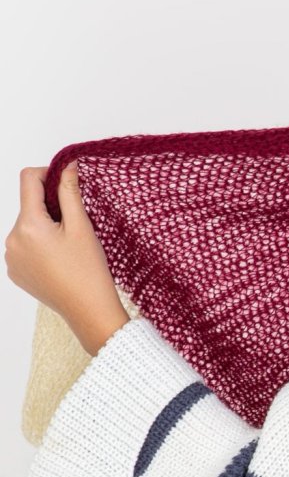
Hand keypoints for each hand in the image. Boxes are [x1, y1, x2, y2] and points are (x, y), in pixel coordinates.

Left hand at [5, 162, 130, 354]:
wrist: (88, 311)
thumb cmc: (89, 272)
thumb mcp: (82, 226)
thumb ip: (70, 191)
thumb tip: (67, 165)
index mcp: (28, 225)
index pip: (28, 179)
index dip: (47, 174)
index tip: (64, 184)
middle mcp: (12, 240)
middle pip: (28, 206)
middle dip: (49, 208)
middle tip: (74, 226)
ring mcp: (11, 258)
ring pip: (26, 227)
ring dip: (44, 228)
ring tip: (67, 248)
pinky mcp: (15, 271)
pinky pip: (23, 247)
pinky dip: (39, 247)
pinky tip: (58, 261)